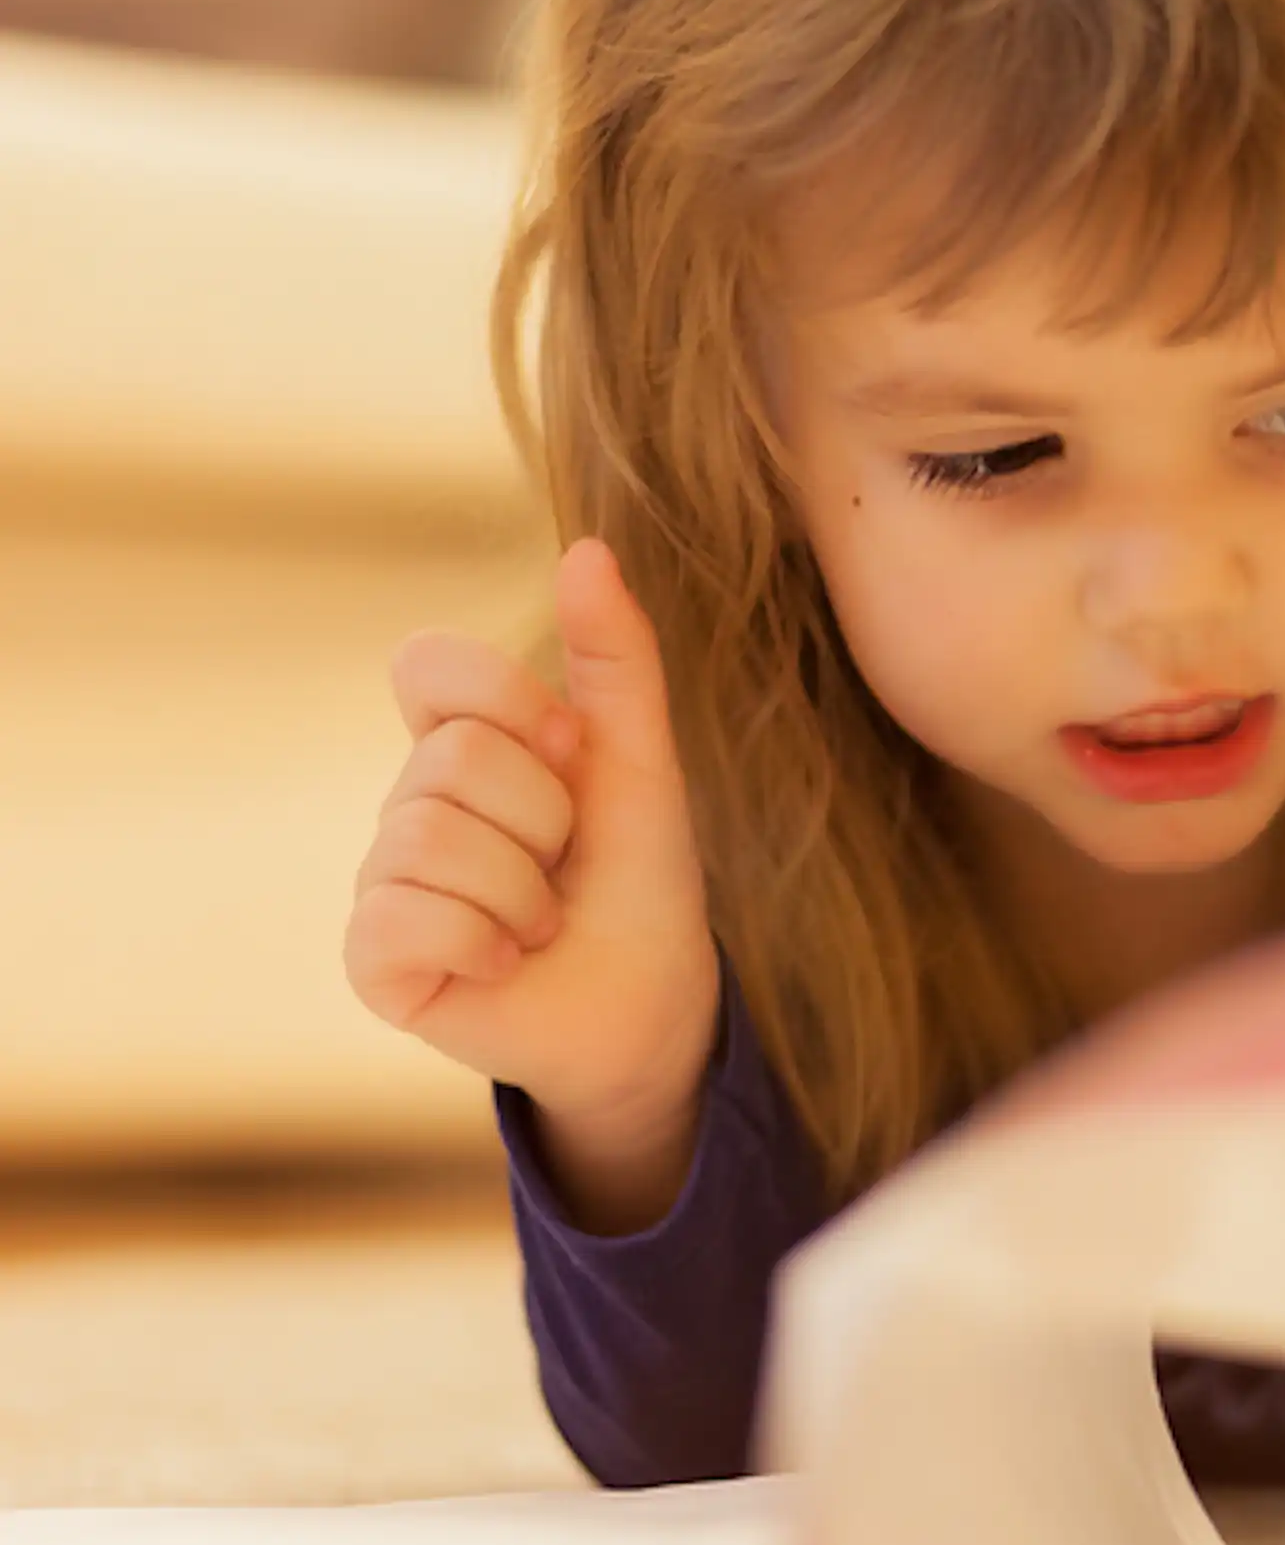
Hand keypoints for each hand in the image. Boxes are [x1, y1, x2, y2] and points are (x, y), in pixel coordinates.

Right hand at [345, 538, 721, 1165]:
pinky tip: (504, 960)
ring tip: (542, 917)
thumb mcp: (639, 758)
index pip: (426, 664)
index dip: (506, 701)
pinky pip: (397, 920)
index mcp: (461, 742)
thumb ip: (617, 656)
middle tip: (566, 860)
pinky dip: (481, 941)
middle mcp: (408, 805)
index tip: (572, 752)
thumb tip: (586, 547)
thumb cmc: (638, 873)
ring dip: (523, 890)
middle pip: (451, 760)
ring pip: (428, 840)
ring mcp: (383, 882)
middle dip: (544, 814)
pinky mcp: (373, 959)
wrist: (651, 997)